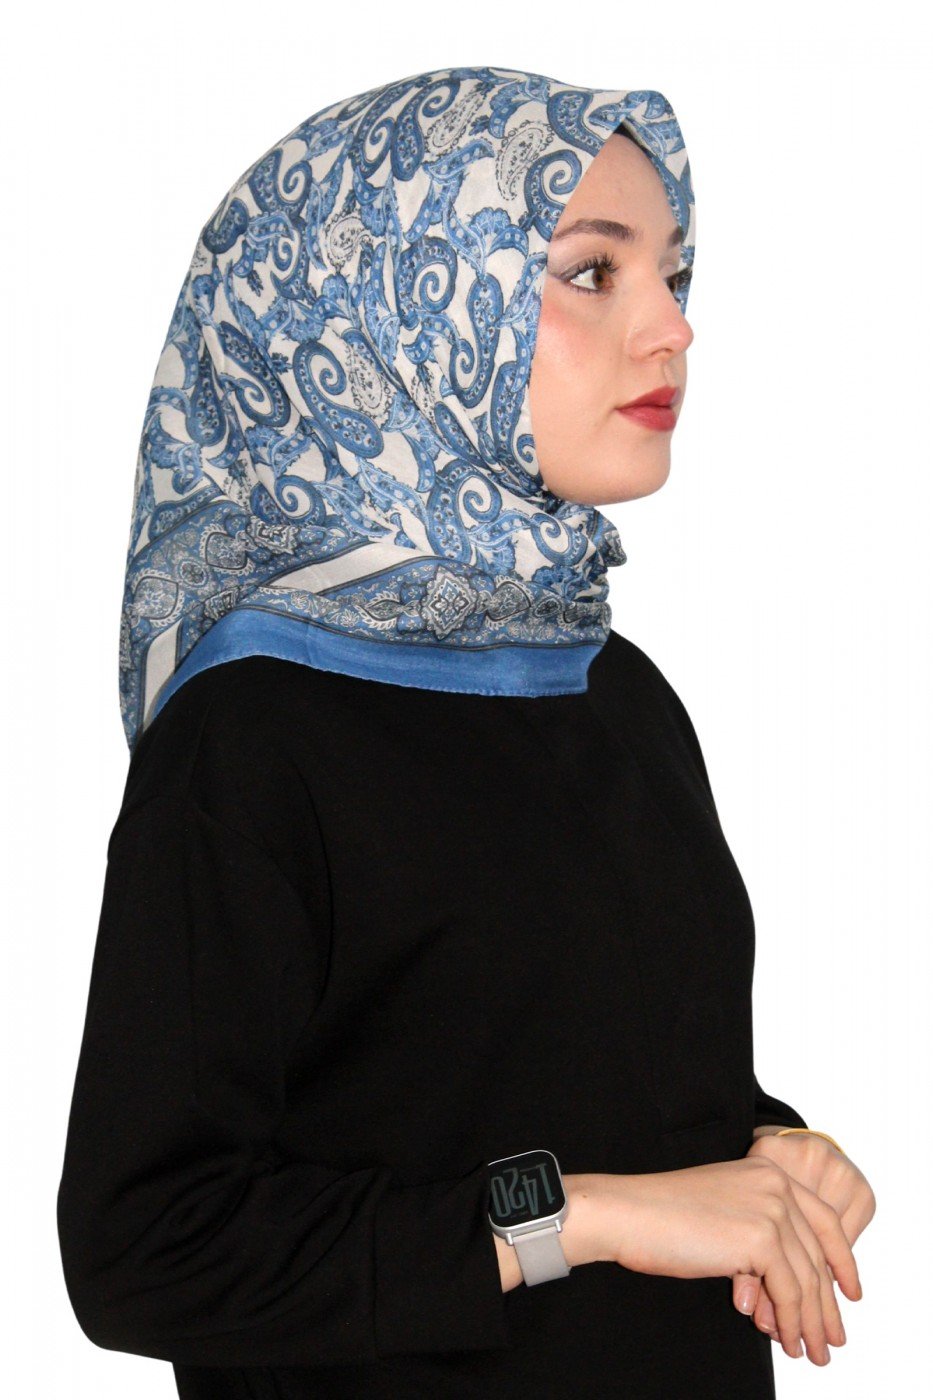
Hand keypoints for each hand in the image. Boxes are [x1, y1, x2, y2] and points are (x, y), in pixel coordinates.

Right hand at [593, 1158, 860, 1364]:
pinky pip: (789, 1292)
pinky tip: (787, 1341)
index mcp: (768, 1170)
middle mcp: (777, 1184)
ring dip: (811, 1322)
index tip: (850, 1292)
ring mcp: (771, 1208)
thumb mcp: (724, 1214)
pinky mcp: (761, 1237)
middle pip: (818, 1254)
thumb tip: (789, 1286)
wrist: (628, 1213)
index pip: (824, 1220)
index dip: (842, 1260)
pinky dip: (791, 1323)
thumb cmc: (662, 1216)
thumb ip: (759, 1235)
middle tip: (831, 1339)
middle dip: (826, 1304)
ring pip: (807, 1278)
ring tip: (811, 1352)